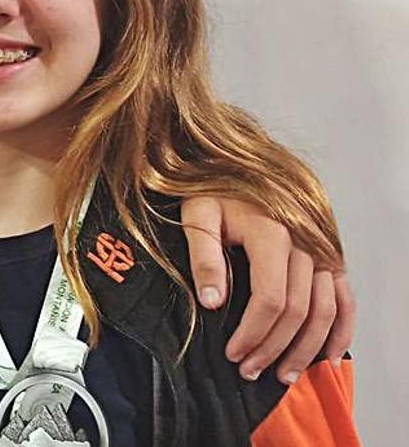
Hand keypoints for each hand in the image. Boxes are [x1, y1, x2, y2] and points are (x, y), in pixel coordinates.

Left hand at [180, 197, 354, 384]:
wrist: (234, 166)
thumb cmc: (214, 189)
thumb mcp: (197, 216)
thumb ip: (204, 257)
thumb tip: (212, 301)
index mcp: (272, 232)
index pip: (271, 297)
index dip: (253, 332)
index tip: (233, 352)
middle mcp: (304, 242)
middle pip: (298, 309)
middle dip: (274, 347)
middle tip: (250, 370)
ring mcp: (321, 250)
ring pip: (325, 309)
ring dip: (307, 348)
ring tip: (285, 374)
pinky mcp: (328, 255)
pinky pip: (344, 297)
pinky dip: (341, 329)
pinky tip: (328, 355)